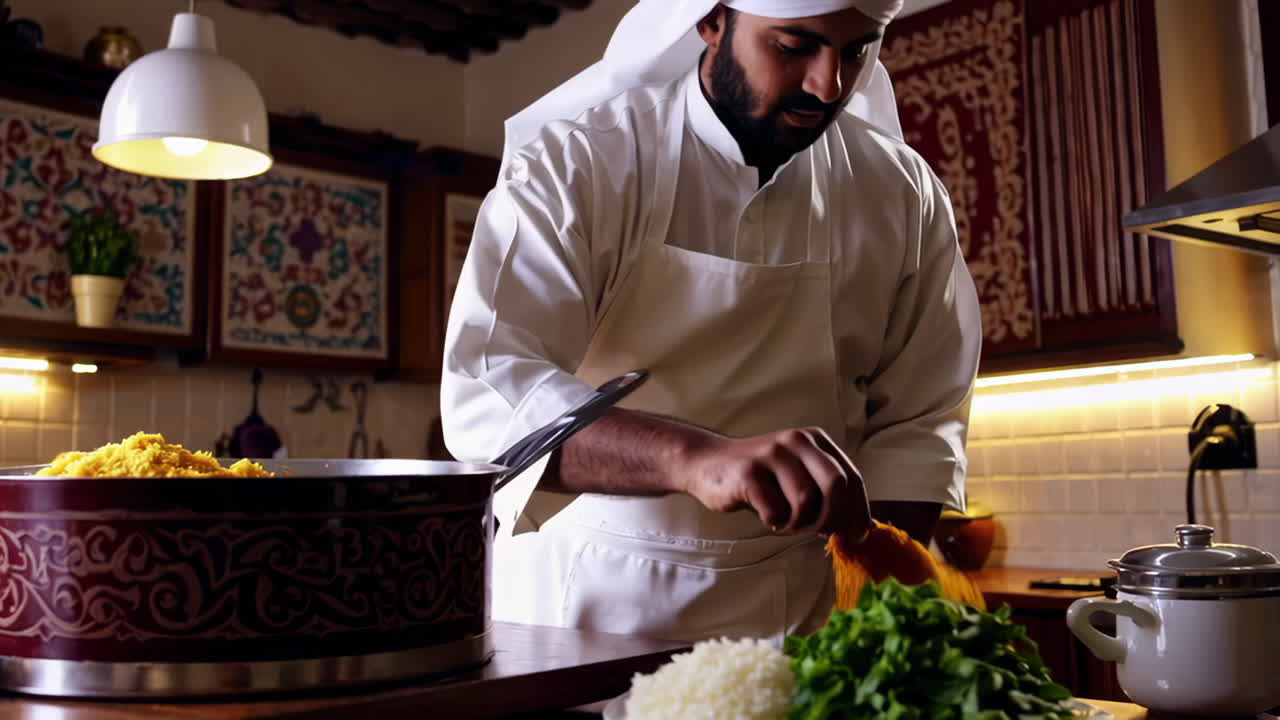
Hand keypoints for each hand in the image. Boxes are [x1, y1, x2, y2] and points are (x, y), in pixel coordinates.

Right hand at [677, 427, 870, 537]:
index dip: (859, 512)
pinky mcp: (749, 472)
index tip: (855, 536)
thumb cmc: (761, 478)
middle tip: (823, 534)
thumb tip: (859, 528)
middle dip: (834, 519)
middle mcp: (796, 441)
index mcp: (815, 440)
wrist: (708, 463)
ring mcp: (772, 454)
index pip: (852, 478)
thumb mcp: (798, 475)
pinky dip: (775, 522)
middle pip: (836, 485)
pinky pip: (776, 510)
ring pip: (806, 501)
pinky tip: (768, 517)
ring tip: (787, 523)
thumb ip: (826, 493)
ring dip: (800, 524)